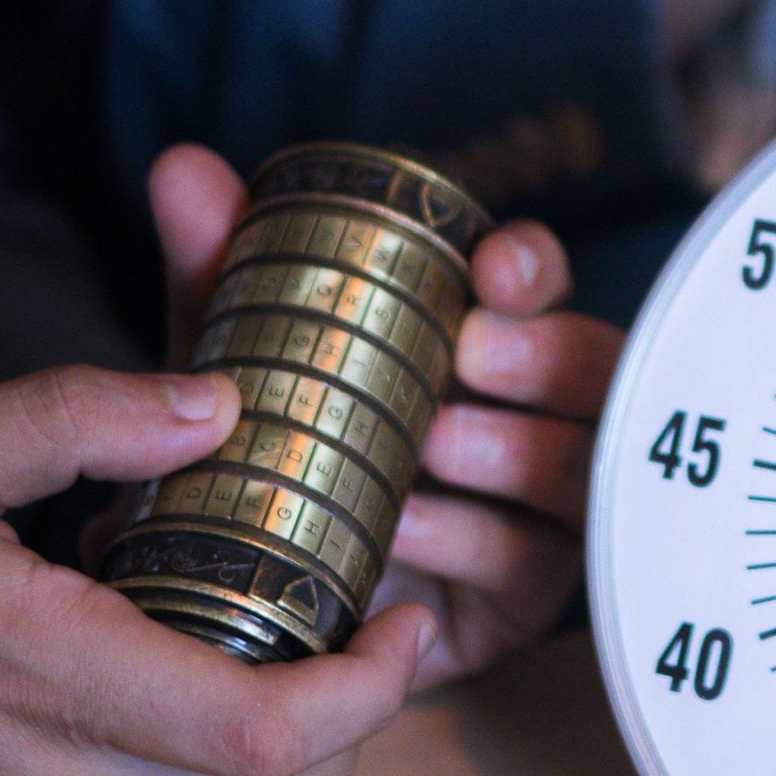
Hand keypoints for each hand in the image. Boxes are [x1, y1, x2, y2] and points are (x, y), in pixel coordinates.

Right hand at [0, 366, 433, 775]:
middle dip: (360, 742)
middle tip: (371, 634)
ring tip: (286, 637)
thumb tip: (217, 402)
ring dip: (288, 758)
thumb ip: (71, 418)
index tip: (408, 613)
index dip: (372, 690)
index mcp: (35, 674)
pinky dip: (204, 761)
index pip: (260, 734)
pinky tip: (177, 656)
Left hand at [149, 147, 616, 691]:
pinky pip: (529, 563)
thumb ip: (222, 272)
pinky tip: (406, 526)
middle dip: (542, 355)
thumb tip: (183, 170)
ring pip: (578, 464)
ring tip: (432, 445)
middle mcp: (532, 415)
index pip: (539, 284)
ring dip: (511, 448)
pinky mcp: (523, 596)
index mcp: (483, 340)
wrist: (257, 605)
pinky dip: (469, 538)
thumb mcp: (244, 367)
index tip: (491, 269)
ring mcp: (540, 508)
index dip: (531, 267)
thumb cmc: (276, 463)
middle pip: (593, 368)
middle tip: (467, 355)